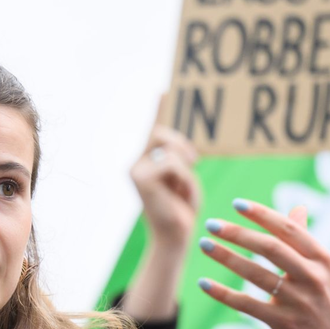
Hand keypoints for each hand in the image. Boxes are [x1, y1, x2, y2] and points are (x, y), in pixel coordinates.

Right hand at [130, 110, 200, 249]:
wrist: (174, 238)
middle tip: (194, 160)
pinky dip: (183, 178)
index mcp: (146, 162)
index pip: (153, 129)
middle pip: (161, 133)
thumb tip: (184, 149)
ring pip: (169, 150)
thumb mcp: (183, 179)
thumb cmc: (181, 211)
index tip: (164, 89)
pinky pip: (172, 164)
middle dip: (181, 145)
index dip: (159, 109)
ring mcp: (135, 170)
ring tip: (182, 189)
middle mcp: (136, 163)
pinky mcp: (140, 177)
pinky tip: (179, 193)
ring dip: (185, 169)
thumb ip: (179, 160)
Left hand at [198, 200, 329, 328]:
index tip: (236, 204)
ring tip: (205, 245)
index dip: (262, 214)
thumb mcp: (321, 272)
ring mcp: (299, 302)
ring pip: (256, 274)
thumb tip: (298, 208)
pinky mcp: (285, 324)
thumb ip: (304, 241)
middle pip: (270, 248)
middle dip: (238, 233)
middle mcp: (313, 277)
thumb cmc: (323, 305)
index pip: (288, 229)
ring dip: (226, 257)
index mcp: (322, 258)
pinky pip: (248, 305)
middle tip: (211, 224)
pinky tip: (204, 283)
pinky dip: (223, 293)